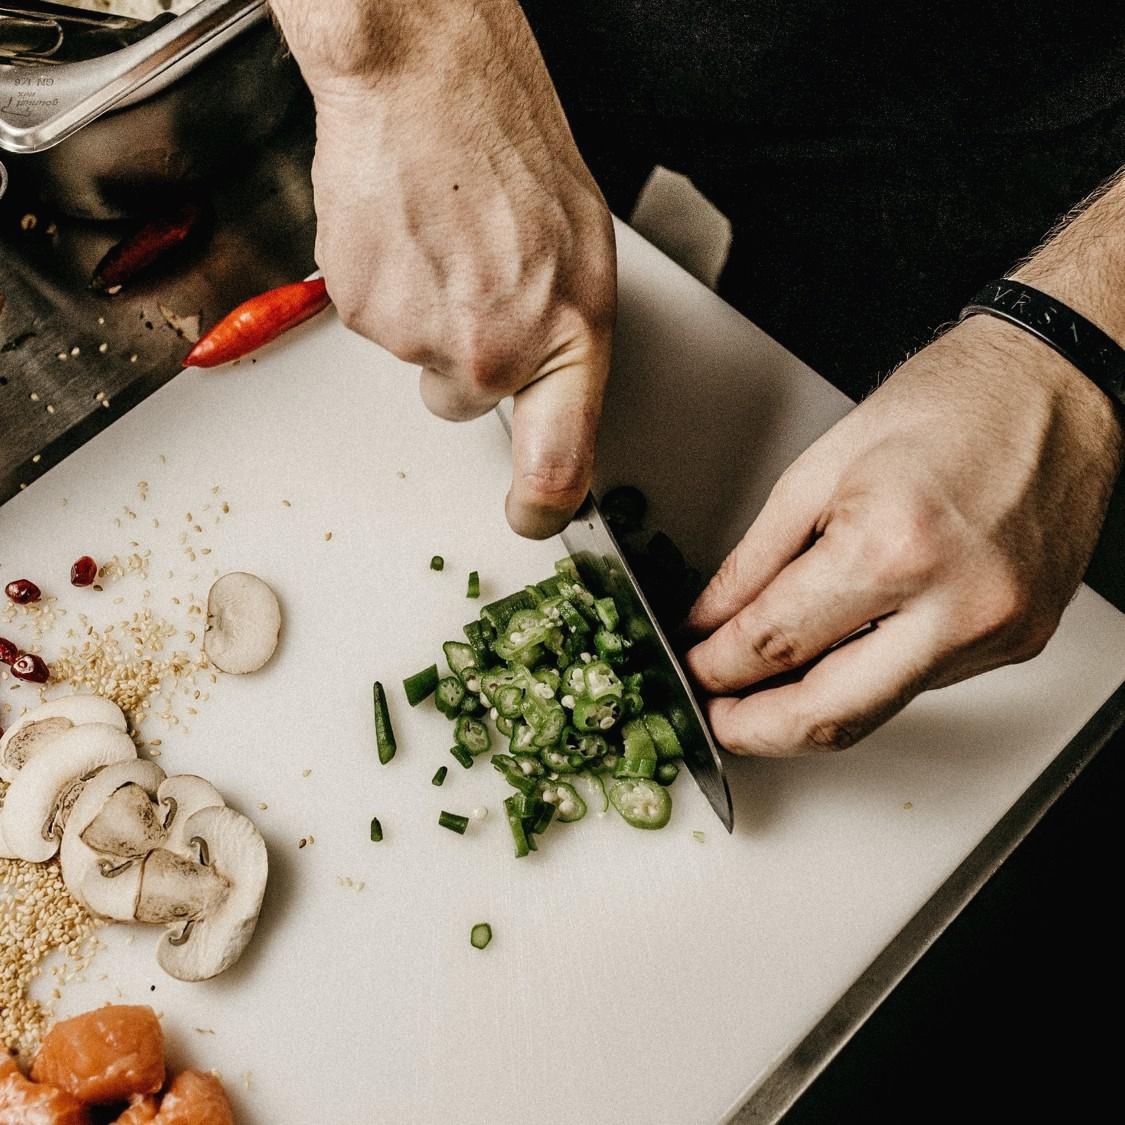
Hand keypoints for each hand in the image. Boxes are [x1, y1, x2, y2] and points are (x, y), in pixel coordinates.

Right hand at [271, 0, 615, 537]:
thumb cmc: (507, 144)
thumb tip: (545, 398)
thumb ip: (561, 340)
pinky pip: (376, 321)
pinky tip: (405, 232)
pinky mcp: (361, 311)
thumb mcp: (578, 252)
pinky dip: (385, 286)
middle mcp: (496, 352)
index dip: (541, 508)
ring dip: (425, 313)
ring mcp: (421, 337)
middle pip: (465, 403)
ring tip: (442, 236)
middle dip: (465, 356)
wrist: (424, 76)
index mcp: (568, 336)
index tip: (530, 516)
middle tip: (473, 278)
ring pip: (418, 359)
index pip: (559, 468)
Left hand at [684, 314, 1123, 754]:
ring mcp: (995, 631)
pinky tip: (835, 655)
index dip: (716, 669)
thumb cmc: (947, 404)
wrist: (1053, 385)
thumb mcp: (818, 470)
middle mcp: (955, 604)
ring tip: (760, 689)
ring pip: (875, 712)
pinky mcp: (1019, 642)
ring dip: (807, 711)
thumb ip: (753, 561)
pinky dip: (864, 679)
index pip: (775, 643)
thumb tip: (709, 622)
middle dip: (755, 730)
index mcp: (893, 547)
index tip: (692, 670)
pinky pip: (919, 684)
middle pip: (829, 716)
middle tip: (715, 716)